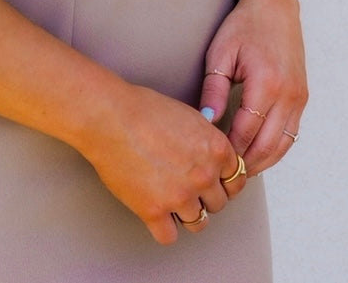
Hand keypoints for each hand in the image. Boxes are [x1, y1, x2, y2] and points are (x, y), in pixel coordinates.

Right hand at [82, 83, 244, 244]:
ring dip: (186, 214)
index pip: (236, 180)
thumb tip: (211, 157)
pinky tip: (156, 214)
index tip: (215, 185)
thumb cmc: (144, 109)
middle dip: (204, 198)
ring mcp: (180, 196)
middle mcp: (203, 175)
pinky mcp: (154, 212)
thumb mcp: (189, 116)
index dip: (224, 182)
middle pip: (219, 204)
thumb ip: (206, 140)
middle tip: (188, 189)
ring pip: (198, 224)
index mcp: (216, 149)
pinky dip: (163, 228)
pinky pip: (169, 237)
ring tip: (172, 202)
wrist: (110, 117)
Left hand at [198, 0, 307, 175]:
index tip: (210, 159)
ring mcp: (299, 98)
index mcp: (266, 83)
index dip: (228, 151)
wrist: (275, 7)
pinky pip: (291, 135)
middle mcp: (288, 94)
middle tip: (223, 174)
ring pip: (282, 146)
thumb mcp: (221, 54)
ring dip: (261, 161)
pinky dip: (274, 149)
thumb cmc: (244, 27)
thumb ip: (213, 90)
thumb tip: (206, 123)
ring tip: (237, 169)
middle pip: (266, 146)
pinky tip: (255, 153)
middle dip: (244, 164)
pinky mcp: (302, 98)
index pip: (245, 132)